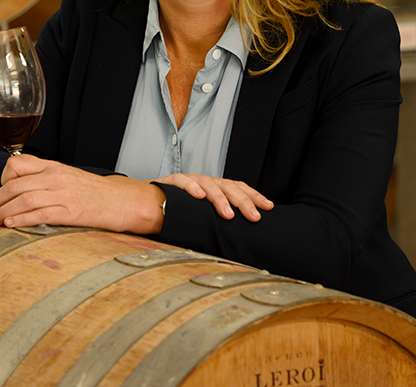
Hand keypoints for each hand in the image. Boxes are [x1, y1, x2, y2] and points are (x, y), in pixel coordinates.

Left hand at [0, 154, 163, 233]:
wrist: (125, 201)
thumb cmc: (97, 193)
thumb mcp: (70, 177)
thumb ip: (46, 179)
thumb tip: (19, 188)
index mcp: (54, 167)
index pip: (17, 165)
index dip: (1, 179)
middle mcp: (56, 178)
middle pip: (13, 186)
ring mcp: (63, 194)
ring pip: (21, 200)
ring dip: (1, 212)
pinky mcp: (70, 213)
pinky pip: (38, 215)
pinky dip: (20, 220)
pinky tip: (10, 224)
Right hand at [153, 173, 272, 221]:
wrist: (147, 203)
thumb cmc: (179, 211)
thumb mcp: (203, 215)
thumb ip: (218, 220)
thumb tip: (241, 235)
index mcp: (215, 188)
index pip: (238, 188)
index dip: (254, 196)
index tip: (268, 207)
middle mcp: (205, 182)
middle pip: (228, 186)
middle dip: (243, 201)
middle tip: (254, 216)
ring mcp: (189, 180)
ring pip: (208, 184)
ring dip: (220, 198)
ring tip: (228, 213)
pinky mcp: (171, 182)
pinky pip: (183, 181)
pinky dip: (191, 187)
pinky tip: (199, 196)